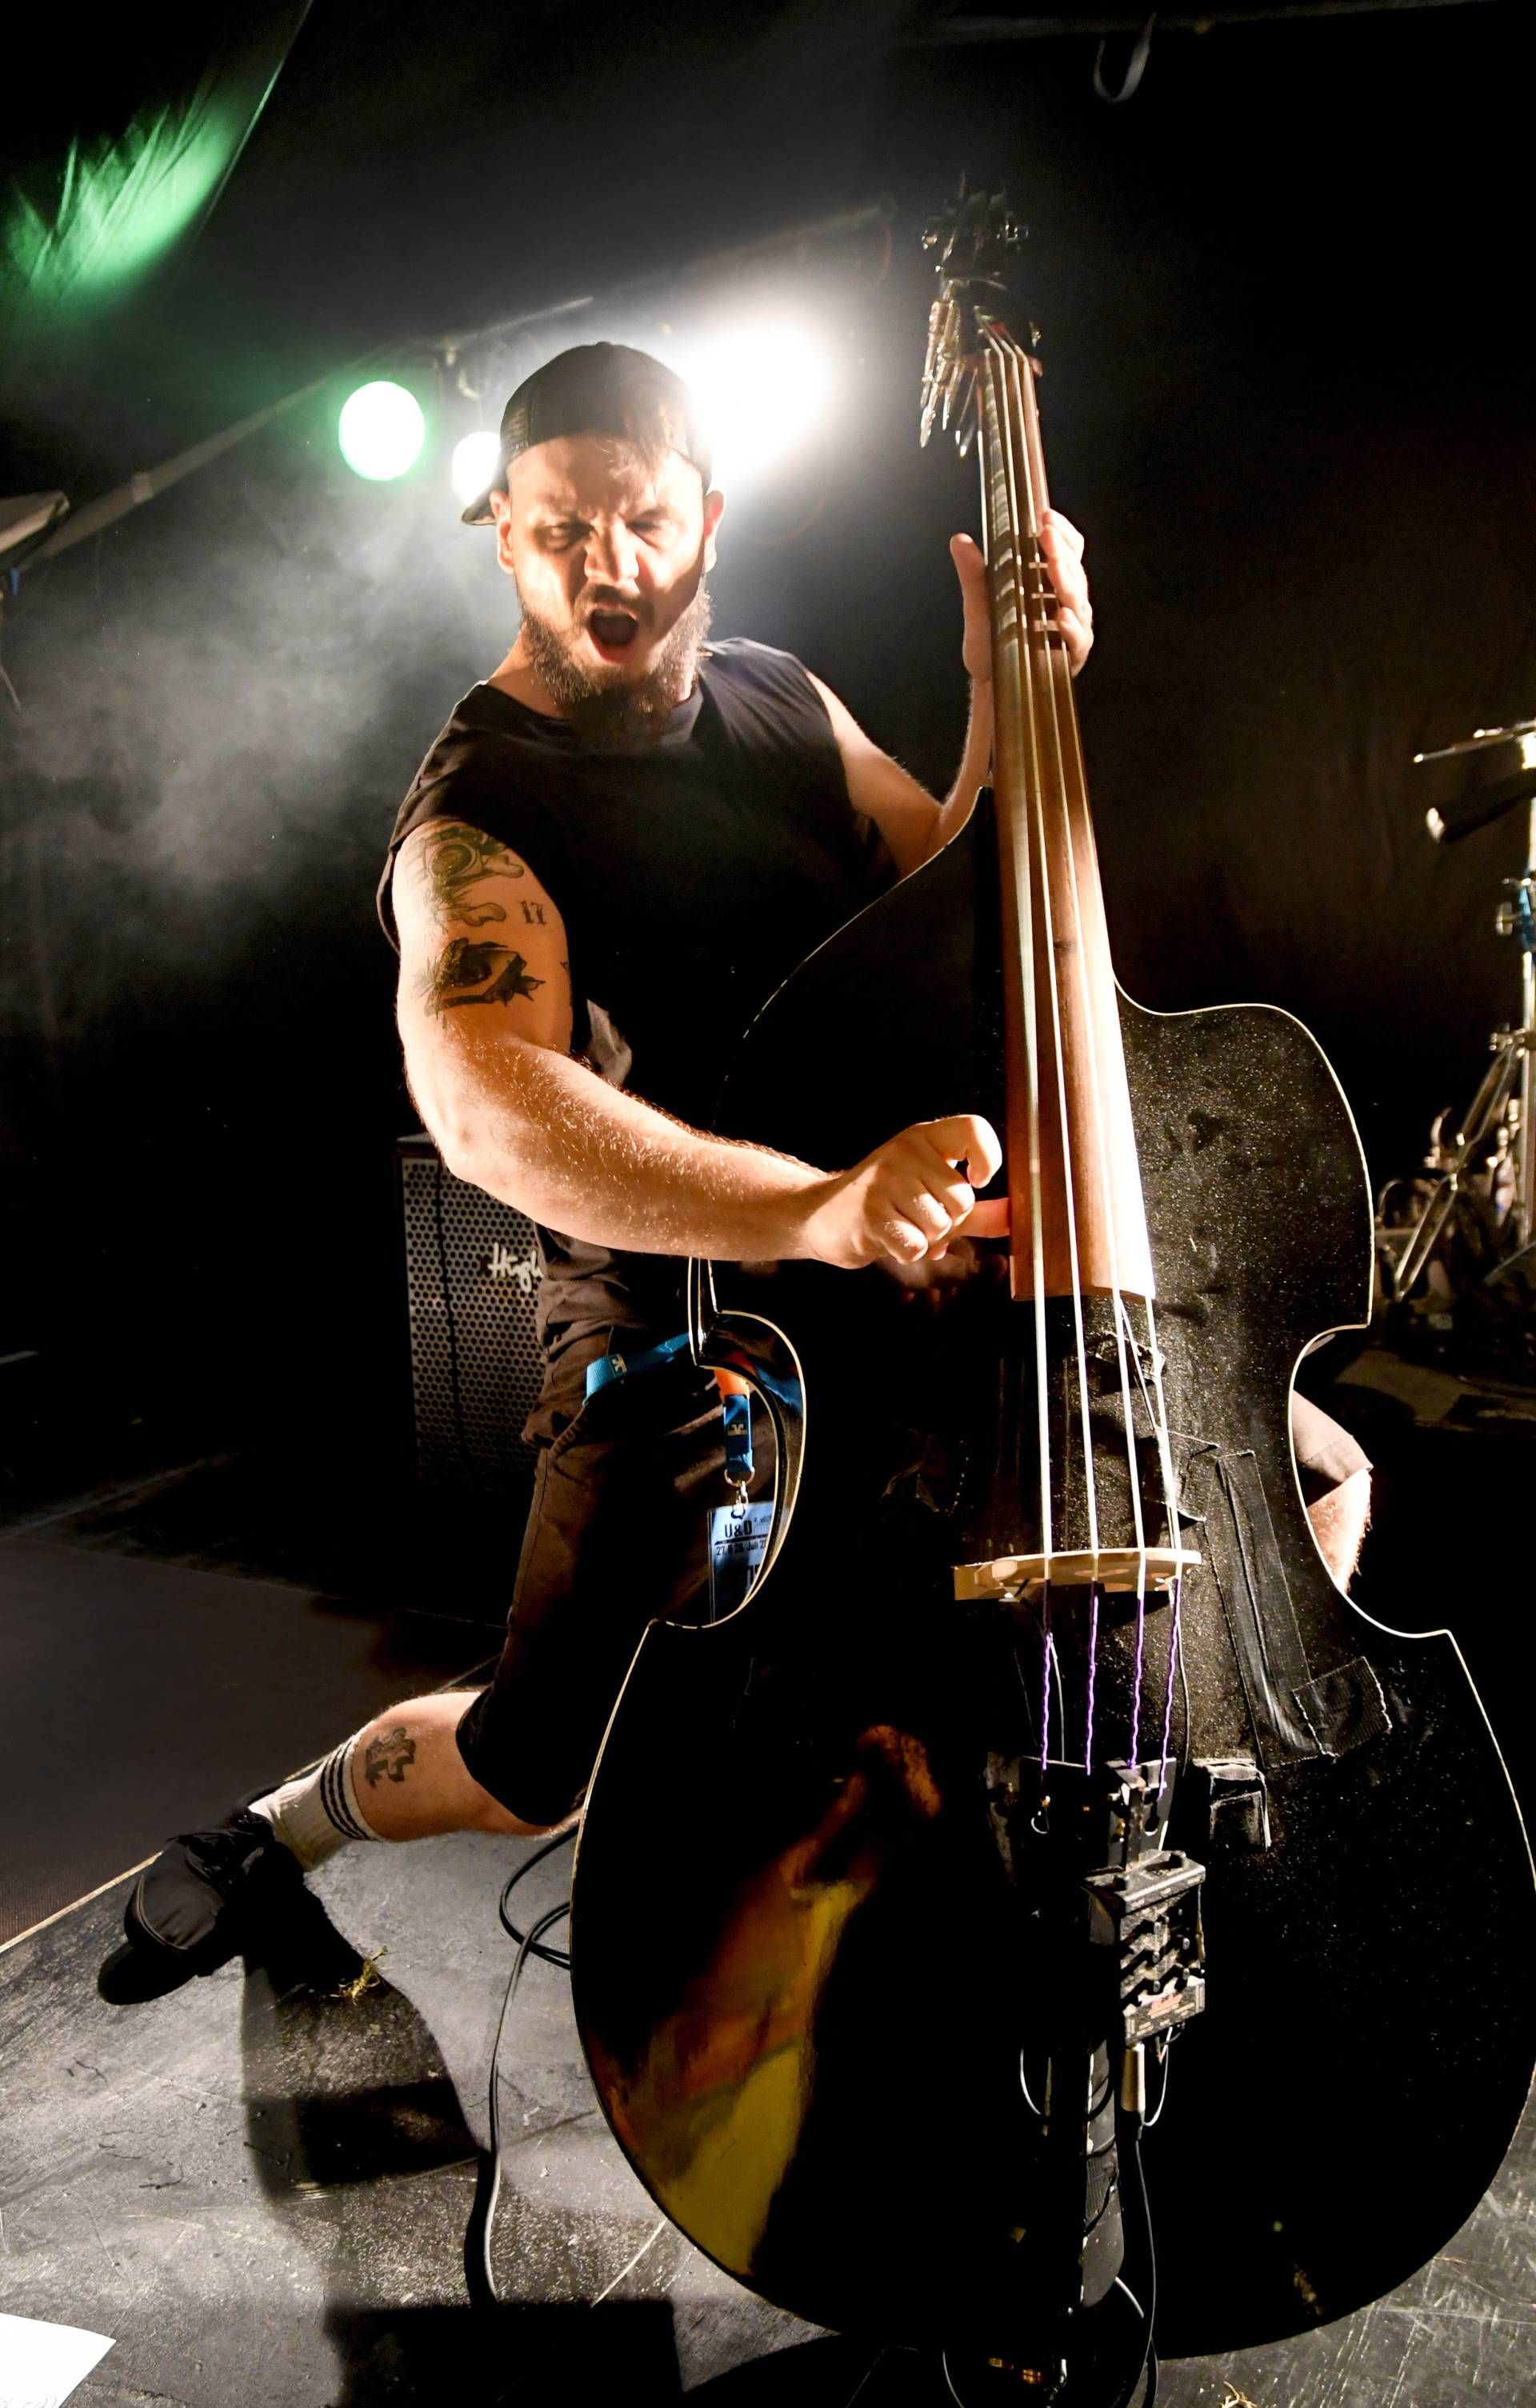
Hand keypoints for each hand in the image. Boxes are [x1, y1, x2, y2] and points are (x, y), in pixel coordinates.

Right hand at [798, 1113, 1003, 1269]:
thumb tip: (1014, 1215)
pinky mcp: (871, 1212)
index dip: (988, 1158)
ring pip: (940, 1225)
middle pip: (961, 1198)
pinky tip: (888, 1239)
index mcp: (924, 1138)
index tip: (978, 1180)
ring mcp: (885, 1180)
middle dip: (948, 1222)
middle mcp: (905, 1152)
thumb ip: (977, 1209)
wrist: (822, 1215)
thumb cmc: (885, 1205)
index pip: (973, 1129)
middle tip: (920, 1218)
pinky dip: (907, 1252)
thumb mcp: (931, 1197)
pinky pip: (915, 1246)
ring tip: (902, 1226)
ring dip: (926, 1240)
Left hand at [950, 509, 1093, 680]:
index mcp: (1048, 581)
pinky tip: (1060, 616)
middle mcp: (1064, 599)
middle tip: (1046, 533)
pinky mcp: (1072, 654)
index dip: (1060, 531)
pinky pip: (1077, 638)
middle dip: (1060, 550)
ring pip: (1077, 598)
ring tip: (1052, 565)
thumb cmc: (991, 643)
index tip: (1044, 516)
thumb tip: (958, 539)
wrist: (990, 685)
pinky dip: (1070, 626)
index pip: (1067, 549)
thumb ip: (973, 574)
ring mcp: (1072, 626)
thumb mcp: (978, 605)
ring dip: (1065, 580)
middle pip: (1073, 568)